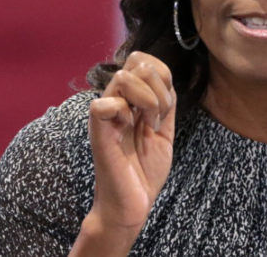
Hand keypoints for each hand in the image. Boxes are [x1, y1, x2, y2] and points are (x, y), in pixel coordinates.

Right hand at [83, 52, 175, 240]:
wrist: (132, 205)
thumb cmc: (144, 173)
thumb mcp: (163, 132)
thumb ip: (165, 105)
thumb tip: (167, 79)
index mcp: (130, 100)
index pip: (143, 60)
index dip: (163, 74)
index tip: (167, 106)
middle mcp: (116, 101)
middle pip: (137, 61)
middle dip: (160, 87)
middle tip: (159, 117)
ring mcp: (106, 115)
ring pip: (124, 76)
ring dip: (149, 99)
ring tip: (150, 124)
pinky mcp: (99, 132)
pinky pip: (103, 103)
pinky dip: (125, 111)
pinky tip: (131, 129)